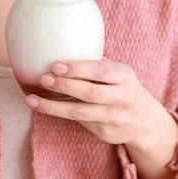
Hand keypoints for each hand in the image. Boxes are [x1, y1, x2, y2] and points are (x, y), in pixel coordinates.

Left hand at [25, 59, 169, 150]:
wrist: (145, 121)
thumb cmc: (123, 88)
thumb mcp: (119, 73)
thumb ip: (98, 64)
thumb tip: (64, 46)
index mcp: (125, 76)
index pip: (101, 71)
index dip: (78, 68)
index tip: (56, 65)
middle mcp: (122, 98)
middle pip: (91, 93)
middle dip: (65, 86)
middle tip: (43, 78)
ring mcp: (113, 117)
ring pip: (80, 112)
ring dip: (53, 106)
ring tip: (32, 99)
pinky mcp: (104, 132)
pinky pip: (78, 122)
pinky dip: (58, 113)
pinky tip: (41, 107)